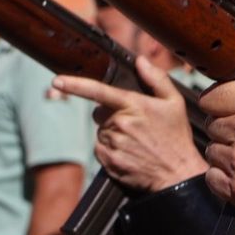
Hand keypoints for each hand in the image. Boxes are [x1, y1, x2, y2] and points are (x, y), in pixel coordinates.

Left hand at [52, 58, 206, 191]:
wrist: (178, 173)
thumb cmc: (176, 137)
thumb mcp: (174, 103)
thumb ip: (156, 78)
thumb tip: (141, 61)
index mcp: (133, 105)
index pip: (98, 91)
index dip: (75, 85)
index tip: (57, 80)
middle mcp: (119, 124)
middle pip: (100, 113)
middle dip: (111, 116)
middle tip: (135, 125)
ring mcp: (113, 144)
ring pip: (101, 132)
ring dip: (112, 134)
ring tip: (135, 141)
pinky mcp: (109, 161)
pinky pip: (100, 149)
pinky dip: (110, 149)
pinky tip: (129, 153)